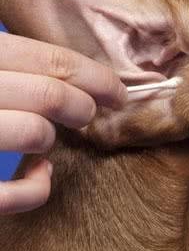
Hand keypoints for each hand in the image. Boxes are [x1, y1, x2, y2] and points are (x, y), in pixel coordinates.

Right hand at [0, 33, 127, 213]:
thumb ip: (9, 66)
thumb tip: (67, 72)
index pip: (47, 59)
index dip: (94, 75)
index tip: (117, 90)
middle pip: (49, 93)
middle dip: (83, 105)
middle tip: (88, 114)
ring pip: (35, 131)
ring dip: (49, 138)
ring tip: (43, 140)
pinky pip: (12, 191)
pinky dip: (36, 188)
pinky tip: (38, 177)